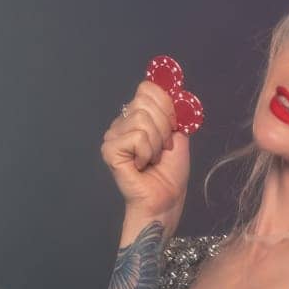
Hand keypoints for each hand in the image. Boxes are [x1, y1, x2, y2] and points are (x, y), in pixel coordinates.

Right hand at [103, 78, 190, 219]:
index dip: (166, 106)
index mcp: (137, 116)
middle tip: (162, 149)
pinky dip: (147, 152)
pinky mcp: (110, 150)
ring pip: (141, 119)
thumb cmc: (171, 173)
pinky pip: (137, 137)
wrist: (166, 199)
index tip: (172, 129)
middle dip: (163, 128)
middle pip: (145, 101)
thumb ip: (173, 112)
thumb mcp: (178, 135)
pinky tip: (142, 165)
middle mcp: (122, 122)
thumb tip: (173, 90)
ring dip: (156, 143)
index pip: (148, 89)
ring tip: (152, 158)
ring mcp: (113, 135)